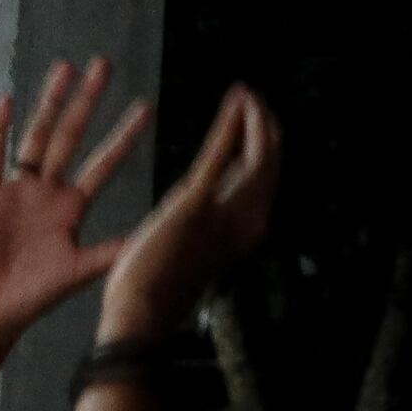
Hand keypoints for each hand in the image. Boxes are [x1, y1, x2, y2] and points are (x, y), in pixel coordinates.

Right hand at [0, 57, 155, 344]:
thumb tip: (152, 236)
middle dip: (87, 101)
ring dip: (50, 102)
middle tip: (104, 64)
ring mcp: (17, 190)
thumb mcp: (82, 271)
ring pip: (37, 136)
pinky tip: (8, 100)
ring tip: (65, 68)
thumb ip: (112, 250)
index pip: (103, 163)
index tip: (144, 107)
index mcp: (71, 207)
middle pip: (71, 136)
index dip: (123, 136)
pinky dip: (0, 130)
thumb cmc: (35, 296)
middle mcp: (47, 191)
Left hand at [97, 84, 279, 340]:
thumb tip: (205, 195)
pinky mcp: (195, 203)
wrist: (140, 316)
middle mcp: (247, 222)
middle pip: (270, 166)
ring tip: (248, 94)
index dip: (263, 151)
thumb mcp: (192, 251)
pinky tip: (238, 99)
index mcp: (244, 234)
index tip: (256, 125)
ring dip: (255, 120)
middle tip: (257, 100)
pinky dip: (231, 124)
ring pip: (257, 156)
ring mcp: (225, 213)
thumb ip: (204, 222)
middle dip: (267, 130)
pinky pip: (220, 155)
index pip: (264, 183)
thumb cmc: (156, 294)